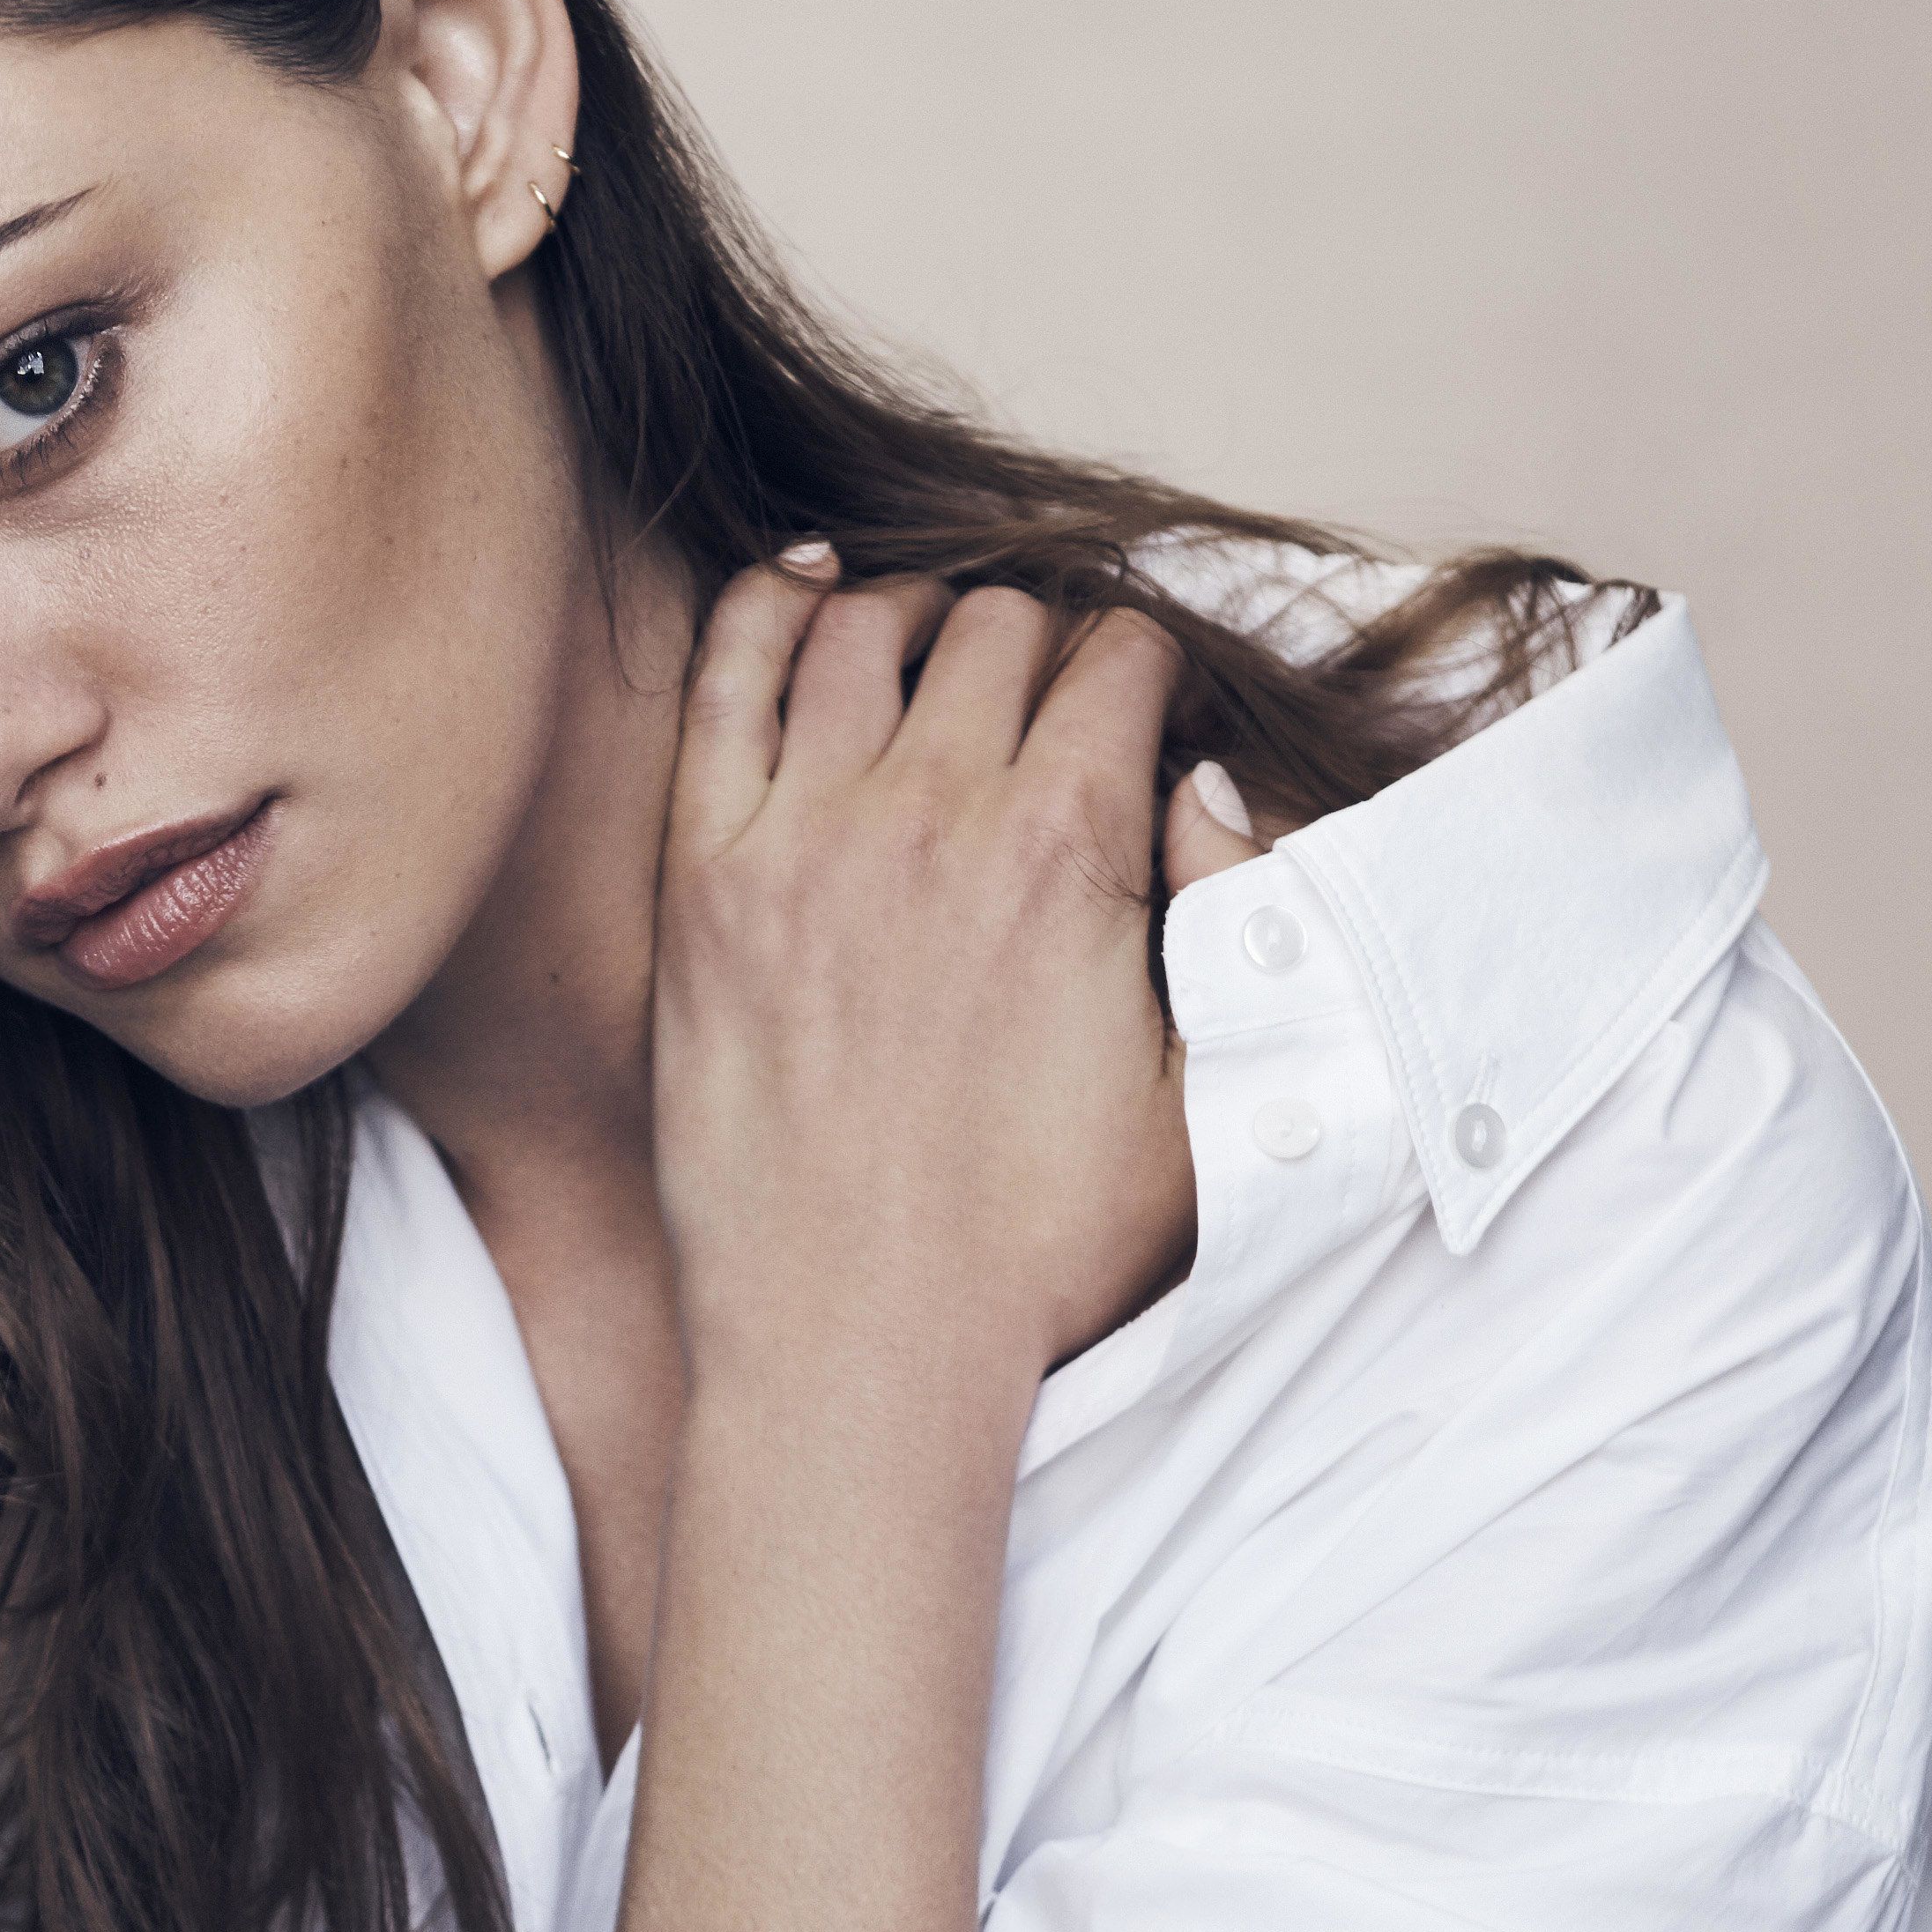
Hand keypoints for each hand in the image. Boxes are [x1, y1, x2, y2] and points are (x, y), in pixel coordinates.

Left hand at [650, 553, 1267, 1397]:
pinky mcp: (702, 879)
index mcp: (1070, 849)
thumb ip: (1229, 917)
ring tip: (937, 649)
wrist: (860, 1341)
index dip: (1146, 668)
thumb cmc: (1041, 1247)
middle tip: (1041, 691)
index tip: (1139, 707)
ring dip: (919, 614)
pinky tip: (802, 590)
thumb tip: (1198, 782)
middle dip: (1040, 637)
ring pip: (867, 627)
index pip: (1122, 659)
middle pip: (1000, 625)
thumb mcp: (1209, 1100)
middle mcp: (933, 814)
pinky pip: (725, 680)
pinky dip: (768, 609)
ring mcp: (801, 837)